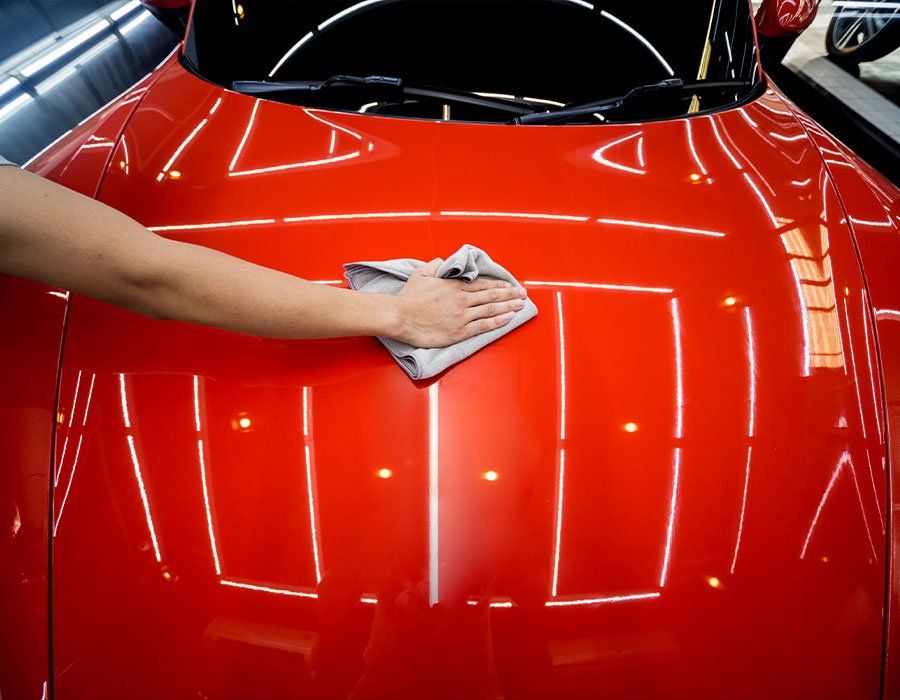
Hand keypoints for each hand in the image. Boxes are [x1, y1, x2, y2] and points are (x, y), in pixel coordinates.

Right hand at [391, 258, 527, 347]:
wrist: (400, 316)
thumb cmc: (408, 298)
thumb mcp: (421, 274)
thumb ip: (434, 266)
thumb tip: (442, 262)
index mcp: (454, 286)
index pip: (482, 284)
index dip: (498, 284)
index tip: (509, 285)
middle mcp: (462, 299)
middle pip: (491, 295)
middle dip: (510, 294)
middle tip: (523, 294)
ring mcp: (462, 315)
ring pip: (491, 309)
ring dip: (508, 306)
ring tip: (520, 305)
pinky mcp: (459, 331)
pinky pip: (483, 326)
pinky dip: (497, 322)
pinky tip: (508, 319)